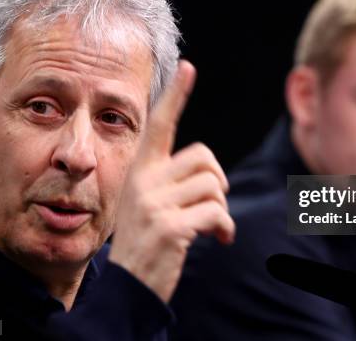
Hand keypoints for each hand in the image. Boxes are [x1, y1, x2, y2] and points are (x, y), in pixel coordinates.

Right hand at [108, 59, 234, 302]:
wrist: (130, 286)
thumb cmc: (147, 242)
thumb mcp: (148, 204)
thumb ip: (170, 181)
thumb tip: (210, 172)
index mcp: (141, 171)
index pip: (160, 125)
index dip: (176, 96)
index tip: (188, 67)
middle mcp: (144, 181)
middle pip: (204, 157)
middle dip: (218, 180)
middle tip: (213, 204)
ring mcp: (154, 204)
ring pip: (213, 184)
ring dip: (222, 208)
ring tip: (214, 226)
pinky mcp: (169, 226)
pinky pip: (216, 211)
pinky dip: (225, 227)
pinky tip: (220, 239)